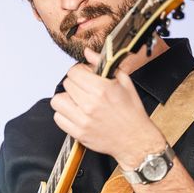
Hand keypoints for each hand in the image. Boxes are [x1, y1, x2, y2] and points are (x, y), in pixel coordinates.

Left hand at [50, 47, 165, 168]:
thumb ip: (103, 65)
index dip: (79, 72)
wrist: (136, 140)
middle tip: (84, 89)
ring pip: (57, 101)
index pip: (73, 72)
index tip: (85, 76)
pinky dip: (64, 115)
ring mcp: (82, 120)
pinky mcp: (78, 133)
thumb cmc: (132, 112)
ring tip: (77, 102)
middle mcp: (90, 104)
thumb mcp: (124, 82)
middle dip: (74, 84)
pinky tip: (76, 114)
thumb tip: (88, 52)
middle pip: (66, 84)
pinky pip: (58, 118)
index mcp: (102, 89)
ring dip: (66, 99)